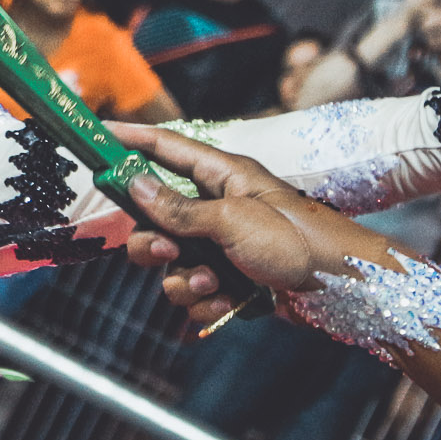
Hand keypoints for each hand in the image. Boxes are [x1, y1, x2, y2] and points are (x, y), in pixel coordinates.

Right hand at [115, 125, 391, 328]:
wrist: (344, 290)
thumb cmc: (299, 239)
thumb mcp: (234, 220)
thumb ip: (179, 207)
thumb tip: (135, 186)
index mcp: (222, 175)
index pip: (165, 148)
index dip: (129, 140)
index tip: (95, 135)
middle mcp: (218, 207)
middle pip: (155, 218)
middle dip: (155, 242)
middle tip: (168, 252)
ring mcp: (223, 246)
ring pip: (170, 263)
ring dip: (184, 280)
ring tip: (212, 285)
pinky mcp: (231, 281)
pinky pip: (194, 292)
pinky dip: (206, 302)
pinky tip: (228, 305)